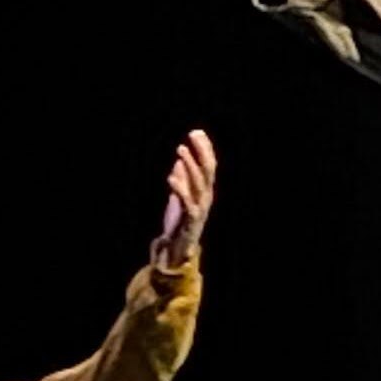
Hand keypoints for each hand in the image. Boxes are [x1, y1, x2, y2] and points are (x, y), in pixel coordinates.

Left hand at [155, 129, 217, 267]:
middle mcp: (207, 196)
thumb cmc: (179, 221)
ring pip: (199, 182)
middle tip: (193, 134)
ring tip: (180, 150)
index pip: (209, 165)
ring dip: (190, 164)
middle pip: (208, 170)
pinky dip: (180, 188)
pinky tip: (171, 177)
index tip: (197, 132)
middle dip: (201, 151)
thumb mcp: (180, 197)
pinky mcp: (191, 218)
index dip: (205, 148)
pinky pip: (187, 201)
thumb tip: (178, 162)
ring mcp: (201, 207)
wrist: (178, 247)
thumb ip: (181, 180)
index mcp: (206, 190)